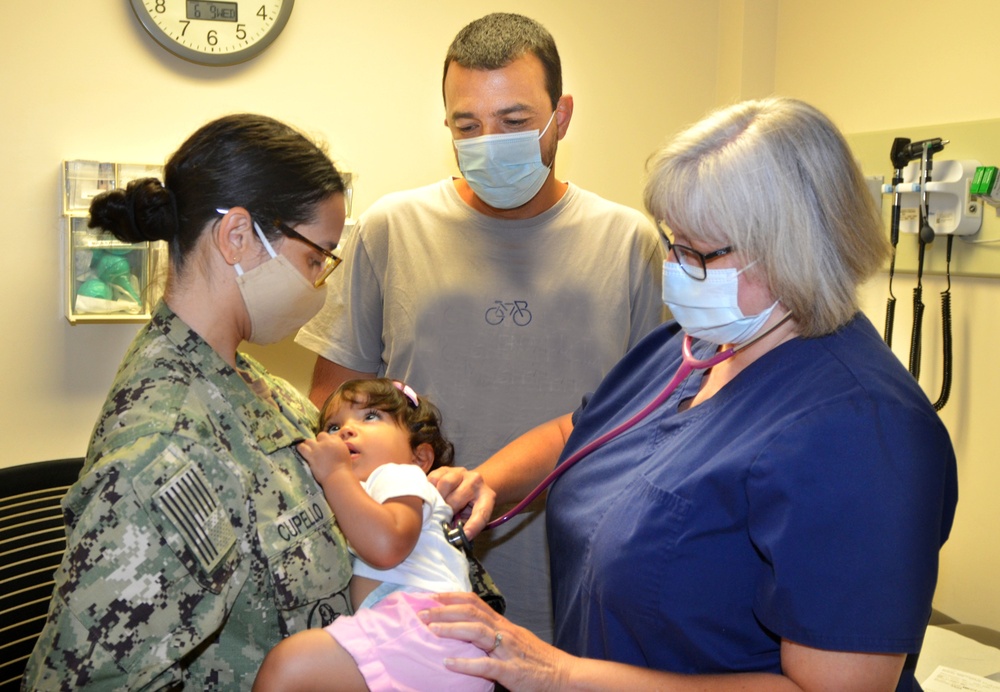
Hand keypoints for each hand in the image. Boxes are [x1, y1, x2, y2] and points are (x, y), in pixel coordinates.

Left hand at [296, 433, 351, 485]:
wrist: (337, 476)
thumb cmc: (344, 468)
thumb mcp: (346, 454)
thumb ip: (339, 448)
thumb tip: (335, 448)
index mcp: (337, 441)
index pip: (331, 436)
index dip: (329, 441)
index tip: (328, 446)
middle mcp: (327, 442)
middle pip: (320, 435)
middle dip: (319, 441)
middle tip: (319, 448)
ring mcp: (318, 448)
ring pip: (309, 440)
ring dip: (309, 444)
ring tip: (308, 448)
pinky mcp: (310, 455)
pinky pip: (302, 448)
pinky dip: (301, 448)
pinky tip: (300, 449)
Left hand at [419, 592, 569, 690]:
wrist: (564, 675)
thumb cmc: (538, 661)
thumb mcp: (515, 641)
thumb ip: (494, 635)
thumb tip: (468, 632)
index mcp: (504, 625)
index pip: (475, 603)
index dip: (452, 597)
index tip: (432, 596)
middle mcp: (505, 632)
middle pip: (471, 613)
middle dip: (444, 610)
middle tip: (422, 612)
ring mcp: (508, 650)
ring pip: (477, 632)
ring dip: (451, 629)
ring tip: (431, 630)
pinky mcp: (511, 671)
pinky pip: (486, 665)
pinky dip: (465, 663)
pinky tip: (448, 663)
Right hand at [428, 467, 495, 538]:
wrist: (469, 483)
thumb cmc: (469, 506)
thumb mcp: (471, 517)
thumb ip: (463, 525)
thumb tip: (451, 537)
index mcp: (487, 497)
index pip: (482, 513)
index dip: (473, 526)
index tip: (465, 535)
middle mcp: (476, 481)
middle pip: (457, 499)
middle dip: (446, 512)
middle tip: (440, 520)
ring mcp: (460, 472)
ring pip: (445, 484)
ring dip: (437, 498)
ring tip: (435, 506)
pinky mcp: (445, 469)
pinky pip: (434, 478)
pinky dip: (430, 488)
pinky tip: (431, 495)